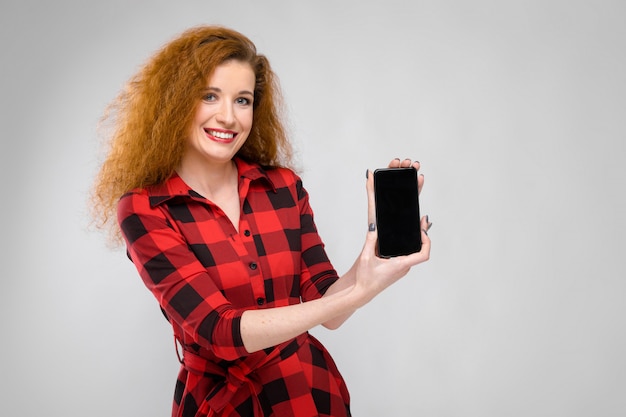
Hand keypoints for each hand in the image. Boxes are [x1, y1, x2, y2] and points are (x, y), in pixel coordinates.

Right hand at [353, 162, 430, 304]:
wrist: (361, 292)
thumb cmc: (365, 279)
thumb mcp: (366, 257)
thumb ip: (370, 240)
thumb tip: (374, 226)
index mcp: (400, 265)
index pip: (423, 254)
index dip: (426, 240)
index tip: (422, 229)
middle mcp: (404, 268)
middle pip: (420, 250)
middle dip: (422, 234)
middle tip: (423, 221)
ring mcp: (401, 269)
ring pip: (414, 254)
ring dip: (416, 241)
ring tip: (416, 227)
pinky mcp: (396, 269)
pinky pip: (407, 257)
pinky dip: (408, 247)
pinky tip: (403, 240)